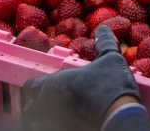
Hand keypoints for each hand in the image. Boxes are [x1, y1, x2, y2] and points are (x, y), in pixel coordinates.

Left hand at [22, 26, 140, 130]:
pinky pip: (48, 129)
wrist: (120, 115)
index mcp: (56, 82)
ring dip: (42, 120)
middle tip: (48, 107)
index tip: (41, 91)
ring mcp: (53, 120)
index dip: (34, 89)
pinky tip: (68, 125)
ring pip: (37, 123)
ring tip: (55, 118)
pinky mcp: (64, 130)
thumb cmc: (112, 85)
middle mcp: (49, 102)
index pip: (31, 86)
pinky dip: (56, 126)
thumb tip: (103, 29)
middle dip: (35, 107)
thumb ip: (104, 43)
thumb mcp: (111, 59)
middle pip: (29, 108)